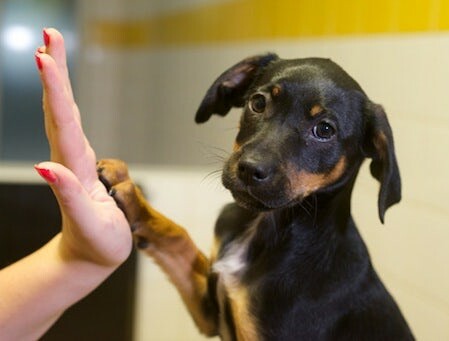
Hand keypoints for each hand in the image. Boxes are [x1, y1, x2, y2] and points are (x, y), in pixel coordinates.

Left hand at [35, 28, 131, 267]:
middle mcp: (69, 159)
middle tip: (50, 34)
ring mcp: (73, 159)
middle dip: (54, 71)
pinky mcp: (80, 163)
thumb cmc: (96, 244)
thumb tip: (44, 165)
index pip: (63, 124)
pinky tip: (63, 91)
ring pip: (63, 113)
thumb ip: (67, 196)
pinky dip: (65, 101)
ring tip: (51, 49)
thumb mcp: (89, 225)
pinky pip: (71, 125)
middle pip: (58, 109)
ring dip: (57, 81)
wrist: (87, 256)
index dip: (55, 92)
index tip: (44, 57)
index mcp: (73, 170)